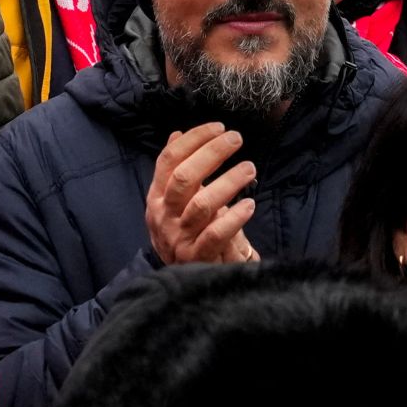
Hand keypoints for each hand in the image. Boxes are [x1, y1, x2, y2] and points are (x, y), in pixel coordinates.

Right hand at [142, 121, 259, 266]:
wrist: (185, 279)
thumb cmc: (186, 231)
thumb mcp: (174, 201)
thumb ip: (175, 170)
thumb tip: (176, 133)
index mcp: (156, 197)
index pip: (169, 160)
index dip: (193, 139)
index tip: (219, 127)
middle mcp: (163, 216)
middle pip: (184, 177)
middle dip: (212, 153)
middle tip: (236, 139)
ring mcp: (179, 237)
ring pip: (202, 204)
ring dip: (229, 182)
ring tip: (249, 169)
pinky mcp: (196, 257)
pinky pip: (215, 234)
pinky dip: (234, 218)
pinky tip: (249, 205)